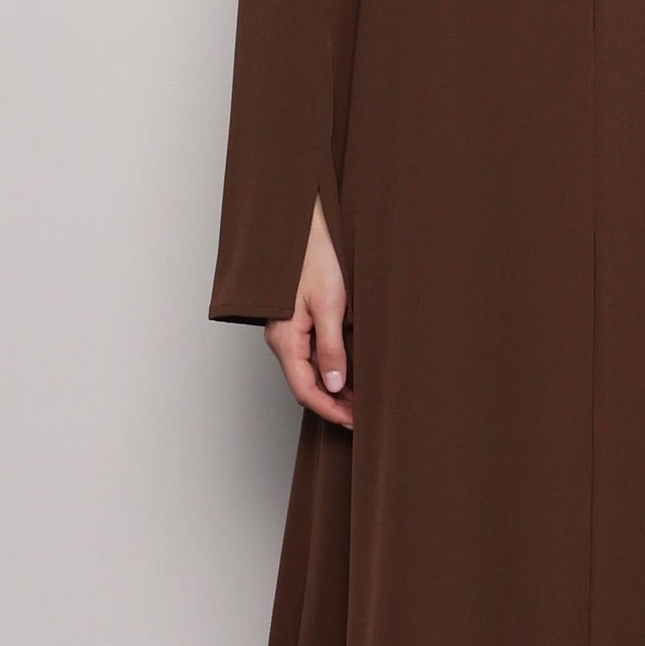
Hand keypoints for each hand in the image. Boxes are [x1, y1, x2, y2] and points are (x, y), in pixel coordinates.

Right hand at [265, 194, 352, 427]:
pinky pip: (311, 353)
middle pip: (305, 384)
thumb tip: (334, 385)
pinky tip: (349, 371)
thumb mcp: (329, 304)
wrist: (303, 224)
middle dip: (333, 403)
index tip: (354, 421)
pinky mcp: (297, 319)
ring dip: (333, 387)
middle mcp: (282, 338)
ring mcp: (288, 329)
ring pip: (309, 370)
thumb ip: (331, 347)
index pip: (305, 389)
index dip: (329, 409)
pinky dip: (330, 367)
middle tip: (363, 414)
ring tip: (361, 398)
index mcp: (284, 338)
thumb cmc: (315, 258)